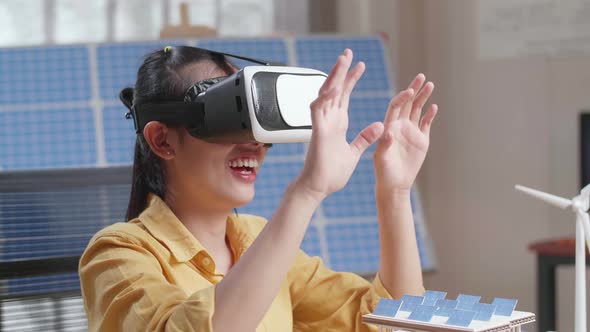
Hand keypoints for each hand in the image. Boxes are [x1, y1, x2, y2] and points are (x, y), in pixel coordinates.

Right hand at [296, 49, 383, 199]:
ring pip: (326, 94)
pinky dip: (325, 96)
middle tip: (348, 53)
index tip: (360, 66)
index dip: (351, 80)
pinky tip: (333, 84)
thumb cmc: (332, 173)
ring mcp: (322, 125)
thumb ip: (364, 138)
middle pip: (335, 90)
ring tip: (342, 60)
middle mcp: (329, 120)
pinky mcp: (318, 132)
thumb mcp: (354, 152)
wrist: (318, 187)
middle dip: (342, 71)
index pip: (344, 96)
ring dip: (334, 76)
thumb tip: (379, 126)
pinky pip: (319, 109)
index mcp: (337, 124)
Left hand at [374, 74, 437, 192]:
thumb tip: (388, 130)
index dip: (402, 97)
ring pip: (417, 110)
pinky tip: (434, 107)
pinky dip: (430, 115)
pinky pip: (426, 123)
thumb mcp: (381, 158)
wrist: (395, 184)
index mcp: (388, 126)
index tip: (410, 91)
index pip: (395, 106)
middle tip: (421, 76)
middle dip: (414, 89)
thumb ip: (384, 144)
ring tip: (430, 85)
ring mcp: (411, 132)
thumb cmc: (384, 172)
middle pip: (407, 103)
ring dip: (423, 97)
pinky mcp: (421, 140)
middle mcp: (399, 126)